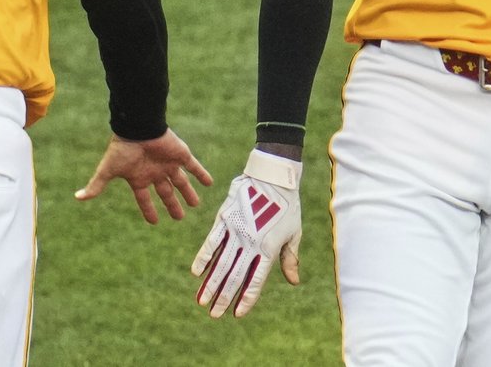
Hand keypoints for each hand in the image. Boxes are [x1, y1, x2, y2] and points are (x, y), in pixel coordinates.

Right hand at [75, 129, 212, 224]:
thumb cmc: (122, 149)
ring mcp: (168, 164)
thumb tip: (77, 197)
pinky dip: (201, 174)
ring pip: (180, 181)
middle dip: (172, 204)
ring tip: (196, 204)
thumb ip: (96, 185)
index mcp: (139, 177)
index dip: (148, 210)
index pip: (144, 198)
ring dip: (188, 192)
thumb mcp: (108, 170)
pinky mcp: (180, 154)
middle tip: (179, 217)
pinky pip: (193, 166)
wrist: (138, 128)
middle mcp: (155, 172)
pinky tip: (209, 183)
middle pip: (165, 192)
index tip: (154, 221)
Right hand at [191, 149, 301, 317]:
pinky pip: (212, 242)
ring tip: (202, 301)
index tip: (238, 314)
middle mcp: (250, 242)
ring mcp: (235, 230)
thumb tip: (294, 281)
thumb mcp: (294, 233)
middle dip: (223, 296)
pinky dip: (203, 257)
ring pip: (220, 263)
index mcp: (269, 248)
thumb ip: (290, 258)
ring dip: (210, 283)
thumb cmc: (288, 206)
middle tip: (214, 314)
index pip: (255, 280)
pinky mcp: (224, 218)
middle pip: (235, 275)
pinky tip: (196, 273)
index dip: (246, 298)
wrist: (272, 176)